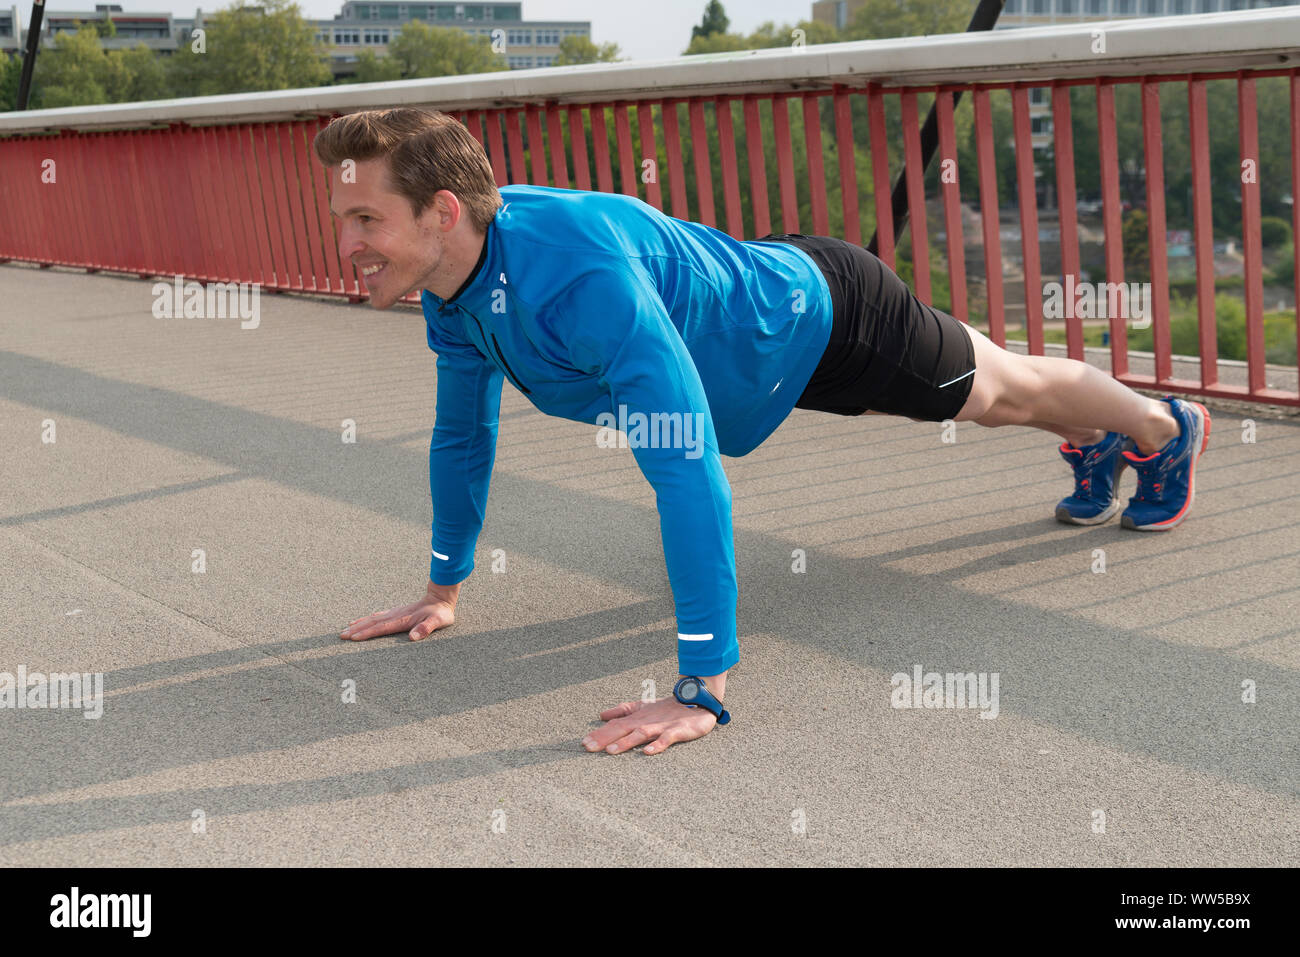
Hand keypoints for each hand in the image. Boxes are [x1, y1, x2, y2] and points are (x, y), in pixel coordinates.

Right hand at [339, 581, 459, 640]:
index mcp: (404, 620)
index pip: (382, 628)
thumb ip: (426, 628)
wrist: (441, 597)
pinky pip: (378, 616)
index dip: (367, 633)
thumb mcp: (438, 622)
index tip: (353, 637)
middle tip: (341, 636)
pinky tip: (361, 621)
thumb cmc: (440, 613)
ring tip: (345, 629)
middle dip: (356, 629)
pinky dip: (367, 619)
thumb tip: (413, 637)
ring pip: (373, 619)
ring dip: (359, 624)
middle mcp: (396, 615)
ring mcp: (395, 612)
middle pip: (373, 623)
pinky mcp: (397, 612)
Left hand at [581, 695, 717, 754]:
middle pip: (622, 729)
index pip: (615, 725)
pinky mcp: (678, 730)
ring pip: (641, 734)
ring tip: (611, 750)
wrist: (698, 698)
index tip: (583, 742)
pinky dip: (657, 745)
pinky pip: (667, 739)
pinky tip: (647, 752)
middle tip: (588, 747)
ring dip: (626, 742)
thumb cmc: (669, 707)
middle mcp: (646, 721)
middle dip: (604, 738)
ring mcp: (662, 726)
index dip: (599, 733)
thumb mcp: (644, 707)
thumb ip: (624, 710)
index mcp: (637, 717)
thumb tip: (602, 714)